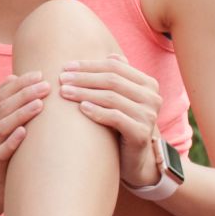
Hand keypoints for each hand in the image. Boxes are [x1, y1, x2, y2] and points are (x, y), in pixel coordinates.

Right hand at [0, 71, 53, 190]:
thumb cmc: (6, 147)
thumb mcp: (3, 123)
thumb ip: (4, 102)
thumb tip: (12, 76)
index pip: (0, 95)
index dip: (19, 84)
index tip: (39, 75)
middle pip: (2, 108)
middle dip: (25, 95)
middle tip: (45, 86)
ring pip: (2, 127)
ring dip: (21, 113)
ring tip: (40, 103)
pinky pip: (2, 152)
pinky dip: (13, 141)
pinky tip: (25, 131)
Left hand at [58, 54, 162, 186]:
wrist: (134, 159)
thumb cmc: (123, 125)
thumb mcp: (121, 99)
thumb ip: (119, 78)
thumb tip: (111, 55)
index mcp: (148, 83)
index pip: (115, 67)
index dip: (89, 66)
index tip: (66, 67)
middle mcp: (153, 97)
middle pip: (112, 81)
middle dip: (84, 78)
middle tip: (61, 79)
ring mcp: (149, 115)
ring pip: (112, 97)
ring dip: (85, 93)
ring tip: (64, 92)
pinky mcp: (141, 133)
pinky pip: (116, 118)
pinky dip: (97, 111)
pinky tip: (81, 108)